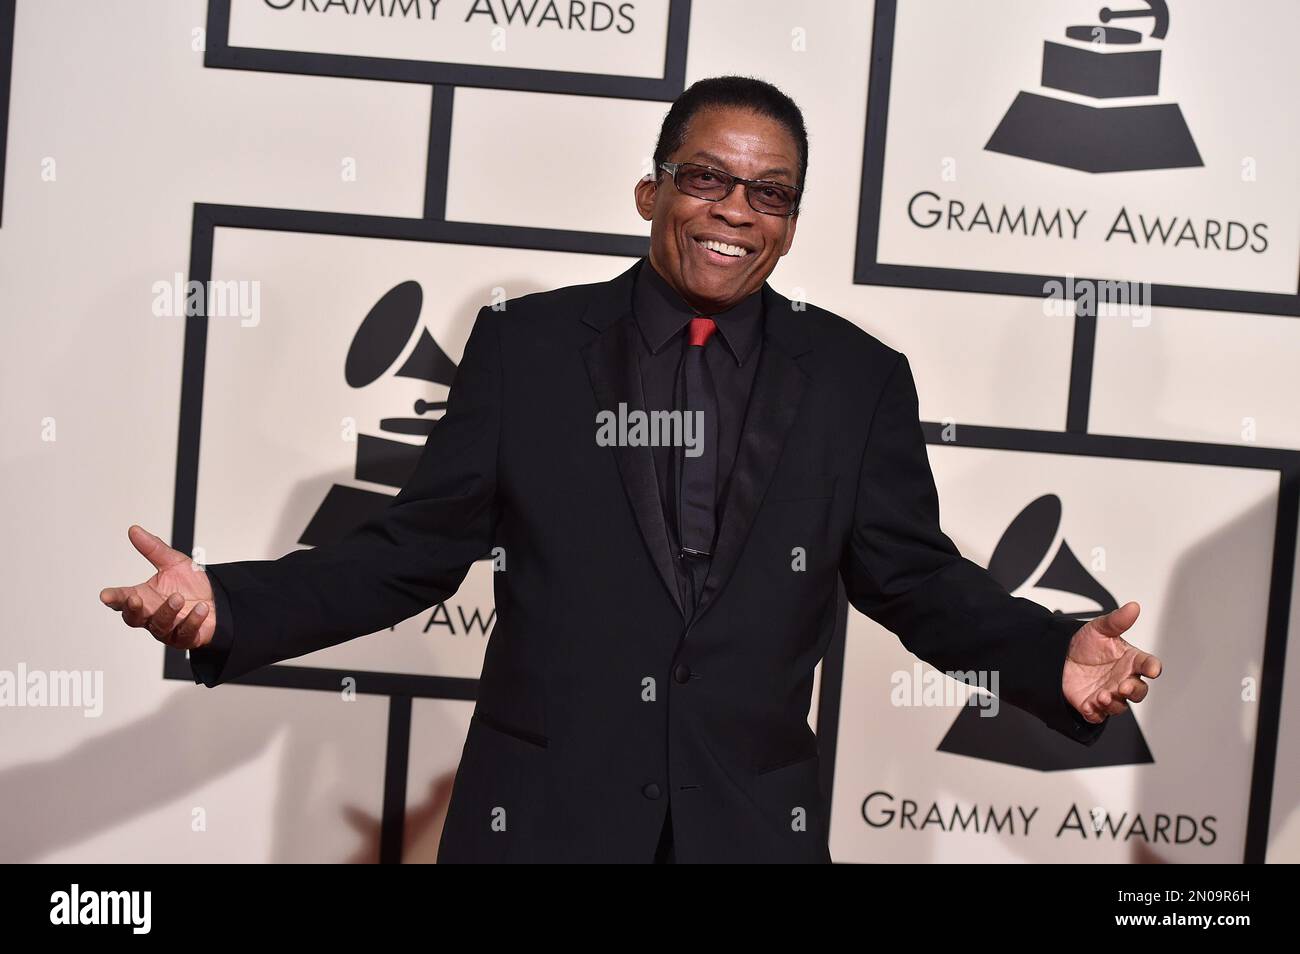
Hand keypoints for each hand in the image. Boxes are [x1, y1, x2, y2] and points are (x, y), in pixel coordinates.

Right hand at [99, 525, 216, 650]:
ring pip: (160, 626)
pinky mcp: (185, 638)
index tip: (106, 595)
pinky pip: (185, 633)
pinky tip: (201, 609)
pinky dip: (192, 621)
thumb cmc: (191, 585)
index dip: (114, 598)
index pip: (122, 599)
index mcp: (144, 597)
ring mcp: (168, 628)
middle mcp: (152, 615)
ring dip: (168, 611)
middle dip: (132, 609)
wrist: (219, 600)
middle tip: (134, 598)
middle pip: (134, 618)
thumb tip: (134, 530)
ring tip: (179, 597)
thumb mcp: (174, 562)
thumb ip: (153, 548)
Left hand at [1062, 601, 1160, 724]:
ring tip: (1102, 696)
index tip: (1152, 669)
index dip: (1152, 667)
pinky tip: (1089, 706)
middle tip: (1123, 687)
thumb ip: (1117, 621)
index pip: (1148, 664)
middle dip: (1134, 691)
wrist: (1057, 656)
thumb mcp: (1099, 628)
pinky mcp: (1092, 705)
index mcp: (1130, 660)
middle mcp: (1123, 679)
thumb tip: (1133, 607)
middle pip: (1139, 691)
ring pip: (1120, 706)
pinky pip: (1098, 715)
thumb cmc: (1085, 644)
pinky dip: (1095, 713)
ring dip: (1113, 703)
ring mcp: (1109, 694)